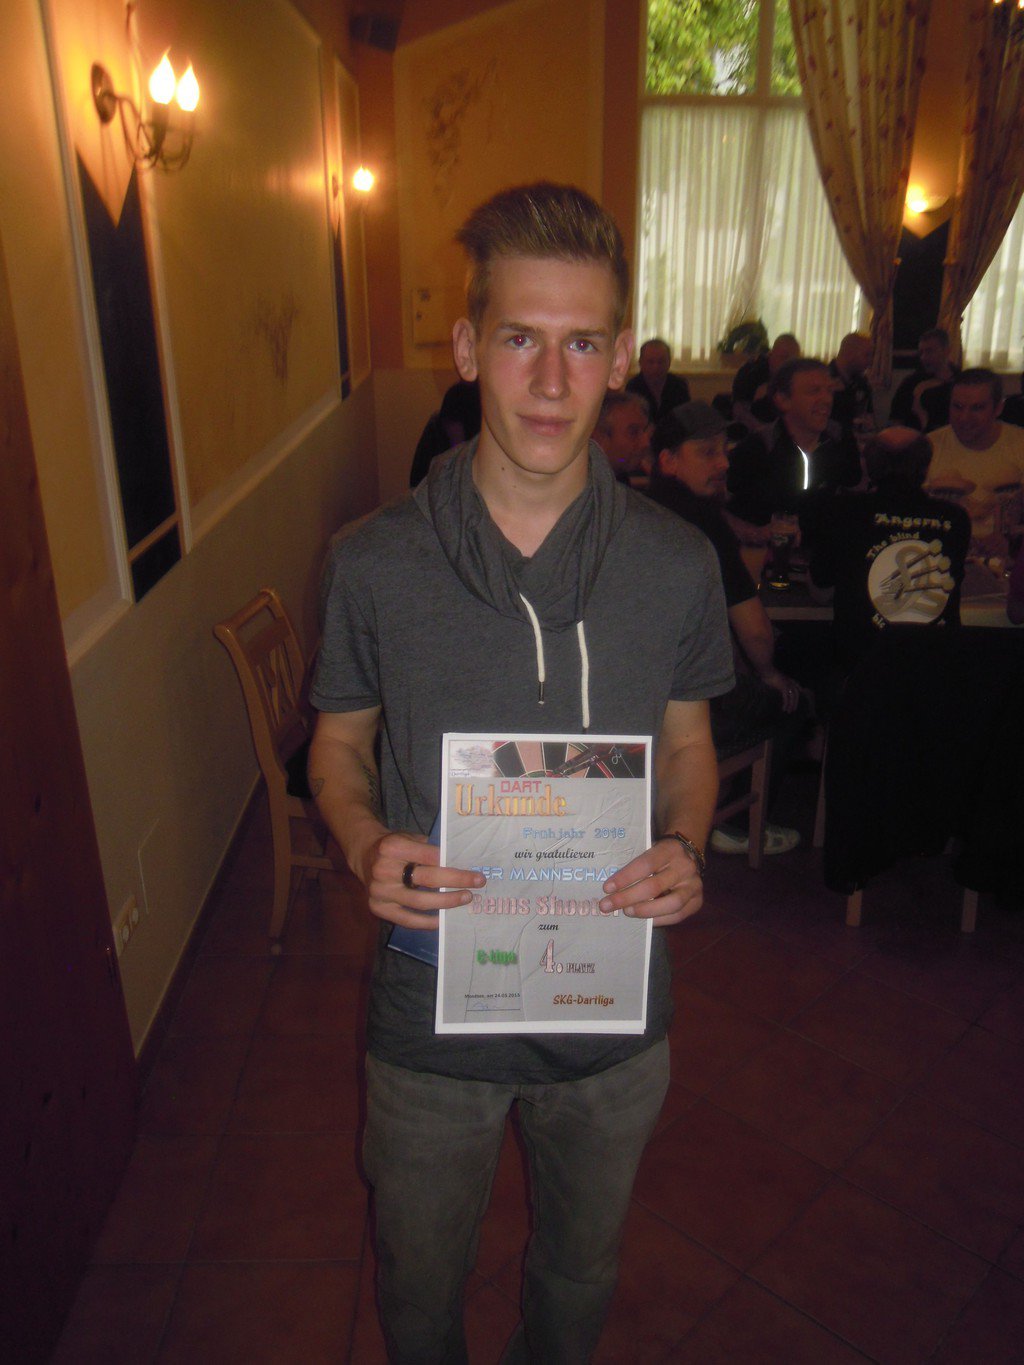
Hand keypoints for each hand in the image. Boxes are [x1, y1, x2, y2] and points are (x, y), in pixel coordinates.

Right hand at [360, 831, 484, 929]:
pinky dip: (426, 922)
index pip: (430, 856)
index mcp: (393, 846)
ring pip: (419, 902)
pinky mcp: (378, 908)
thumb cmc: (394, 846)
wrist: (364, 854)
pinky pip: (406, 919)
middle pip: (427, 878)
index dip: (452, 864)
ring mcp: (379, 891)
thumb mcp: (409, 838)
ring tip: (465, 899)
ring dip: (446, 902)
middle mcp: (384, 869)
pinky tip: (443, 919)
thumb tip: (461, 864)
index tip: (473, 870)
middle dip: (456, 881)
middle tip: (478, 883)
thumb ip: (430, 849)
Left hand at [598, 837, 703, 925]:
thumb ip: (635, 865)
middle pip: (655, 886)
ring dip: (644, 911)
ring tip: (626, 912)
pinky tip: (643, 920)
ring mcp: (694, 885)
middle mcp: (685, 867)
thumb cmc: (660, 855)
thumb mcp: (649, 850)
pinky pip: (678, 915)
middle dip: (628, 898)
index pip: (645, 865)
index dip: (625, 877)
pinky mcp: (697, 901)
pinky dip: (658, 919)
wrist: (688, 855)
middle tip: (608, 905)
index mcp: (670, 849)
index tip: (607, 888)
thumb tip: (611, 888)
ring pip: (671, 904)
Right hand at [762, 668, 801, 712]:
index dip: (799, 691)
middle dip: (795, 702)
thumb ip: (776, 680)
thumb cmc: (767, 672)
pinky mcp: (783, 687)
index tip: (798, 697)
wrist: (766, 669)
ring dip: (791, 705)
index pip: (797, 685)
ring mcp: (787, 684)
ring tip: (789, 711)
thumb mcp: (774, 677)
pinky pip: (786, 698)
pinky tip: (784, 708)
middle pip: (796, 693)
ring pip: (793, 697)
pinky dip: (786, 704)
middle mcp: (790, 681)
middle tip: (793, 709)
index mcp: (788, 679)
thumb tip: (773, 683)